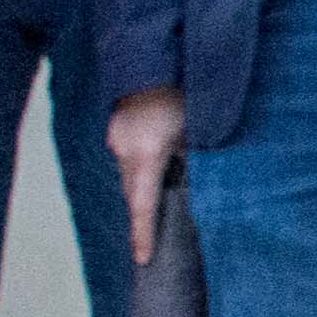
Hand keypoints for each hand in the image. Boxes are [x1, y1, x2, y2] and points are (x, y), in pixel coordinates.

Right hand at [110, 87, 188, 261]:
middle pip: (134, 192)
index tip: (142, 259)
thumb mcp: (199, 127)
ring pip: (131, 175)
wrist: (153, 57)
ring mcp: (117, 138)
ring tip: (163, 196)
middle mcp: (126, 149)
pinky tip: (159, 161)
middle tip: (152, 241)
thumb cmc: (185, 91)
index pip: (143, 205)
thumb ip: (197, 156)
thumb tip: (199, 181)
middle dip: (144, 214)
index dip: (143, 234)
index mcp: (147, 153)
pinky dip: (142, 168)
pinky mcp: (117, 128)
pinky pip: (129, 158)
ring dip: (145, 187)